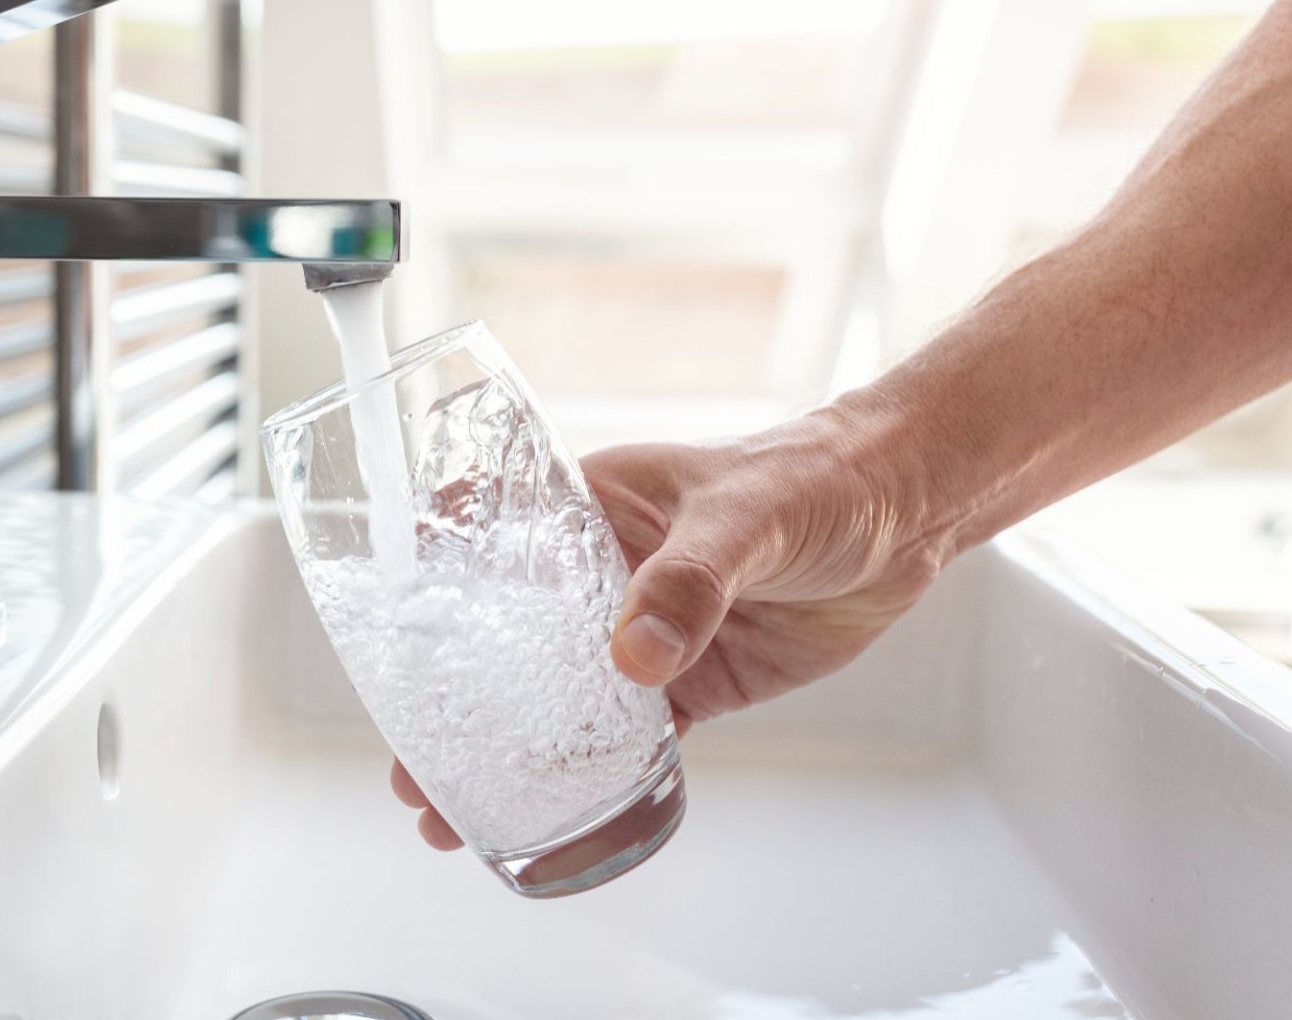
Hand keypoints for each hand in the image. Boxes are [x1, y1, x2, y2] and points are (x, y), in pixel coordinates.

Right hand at [392, 407, 952, 849]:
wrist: (906, 514)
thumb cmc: (817, 478)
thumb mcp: (746, 516)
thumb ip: (690, 581)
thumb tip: (633, 654)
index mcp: (589, 508)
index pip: (484, 548)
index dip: (427, 602)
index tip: (386, 657)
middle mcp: (602, 575)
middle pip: (507, 646)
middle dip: (454, 709)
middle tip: (413, 770)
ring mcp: (645, 631)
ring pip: (558, 702)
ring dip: (509, 754)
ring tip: (453, 812)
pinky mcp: (693, 680)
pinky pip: (630, 735)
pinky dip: (592, 774)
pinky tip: (553, 812)